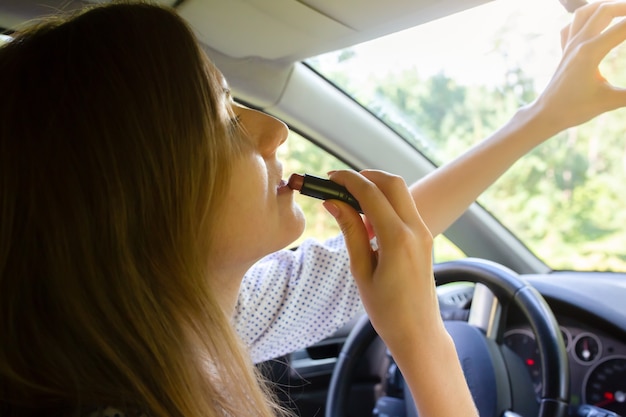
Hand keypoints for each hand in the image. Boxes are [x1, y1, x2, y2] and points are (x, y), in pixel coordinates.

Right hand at [323, 170, 443, 345]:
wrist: (418, 332)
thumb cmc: (387, 310)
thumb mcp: (361, 270)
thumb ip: (350, 231)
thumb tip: (333, 203)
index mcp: (397, 239)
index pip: (370, 193)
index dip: (347, 180)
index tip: (328, 178)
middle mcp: (415, 230)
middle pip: (392, 183)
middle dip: (365, 176)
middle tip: (340, 184)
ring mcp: (423, 233)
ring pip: (400, 193)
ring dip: (376, 189)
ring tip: (350, 205)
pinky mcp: (425, 238)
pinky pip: (405, 208)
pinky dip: (385, 203)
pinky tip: (367, 221)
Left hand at [533, 0, 625, 131]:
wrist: (546, 115)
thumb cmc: (575, 110)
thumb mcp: (610, 101)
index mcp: (590, 52)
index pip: (623, 27)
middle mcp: (578, 43)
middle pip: (604, 10)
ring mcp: (569, 46)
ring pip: (584, 12)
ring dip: (604, 6)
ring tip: (622, 11)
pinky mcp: (564, 51)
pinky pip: (571, 26)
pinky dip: (584, 18)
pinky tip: (594, 24)